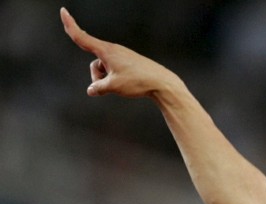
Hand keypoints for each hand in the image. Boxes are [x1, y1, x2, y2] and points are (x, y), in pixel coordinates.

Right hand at [61, 7, 177, 98]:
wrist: (162, 83)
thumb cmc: (138, 82)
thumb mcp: (114, 86)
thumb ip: (98, 87)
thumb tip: (91, 90)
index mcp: (106, 51)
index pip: (82, 37)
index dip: (70, 25)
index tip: (63, 10)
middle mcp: (112, 50)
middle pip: (94, 64)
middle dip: (96, 77)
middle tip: (106, 88)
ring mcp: (121, 56)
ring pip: (104, 69)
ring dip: (107, 79)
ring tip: (123, 85)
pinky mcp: (127, 62)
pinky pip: (113, 70)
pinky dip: (114, 79)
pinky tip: (128, 84)